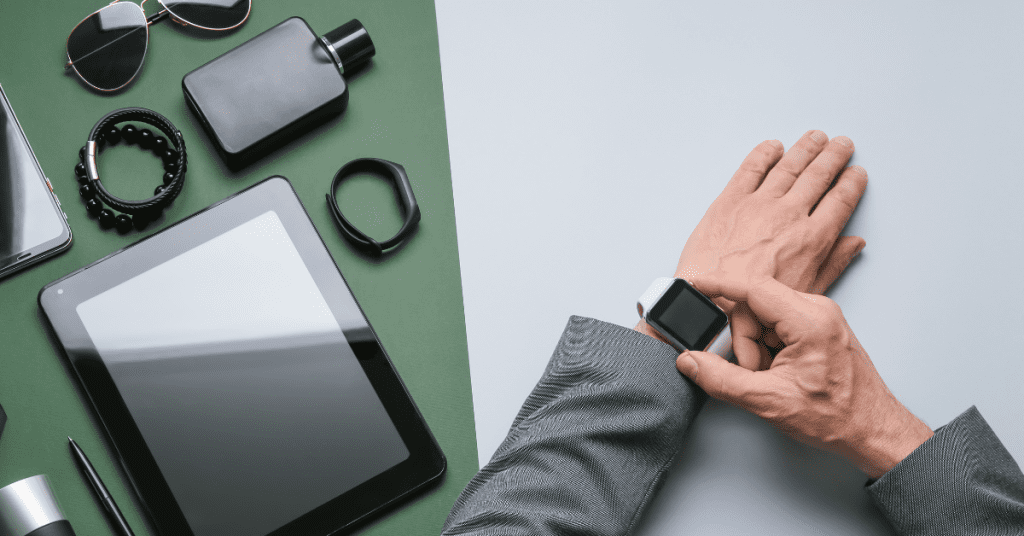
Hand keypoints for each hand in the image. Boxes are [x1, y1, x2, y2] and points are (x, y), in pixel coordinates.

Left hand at [637, 131, 868, 365]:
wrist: (709, 301)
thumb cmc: (754, 305)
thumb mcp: (804, 291)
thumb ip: (833, 263)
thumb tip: (855, 244)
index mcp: (812, 238)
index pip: (840, 200)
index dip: (851, 183)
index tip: (857, 172)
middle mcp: (789, 214)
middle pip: (818, 175)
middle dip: (833, 156)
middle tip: (842, 143)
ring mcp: (759, 204)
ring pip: (789, 166)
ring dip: (805, 148)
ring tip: (816, 137)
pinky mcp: (730, 200)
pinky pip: (750, 168)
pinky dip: (764, 153)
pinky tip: (774, 146)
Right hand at [675, 273, 932, 478]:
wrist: (872, 431)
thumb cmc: (838, 417)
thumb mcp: (769, 401)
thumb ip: (722, 380)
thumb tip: (690, 362)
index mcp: (809, 321)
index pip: (753, 288)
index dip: (719, 284)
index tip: (694, 283)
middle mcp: (816, 311)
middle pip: (754, 307)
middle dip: (744, 342)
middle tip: (755, 373)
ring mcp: (818, 318)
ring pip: (762, 318)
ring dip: (755, 349)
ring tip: (771, 378)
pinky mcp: (816, 328)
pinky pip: (776, 327)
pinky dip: (767, 350)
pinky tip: (777, 373)